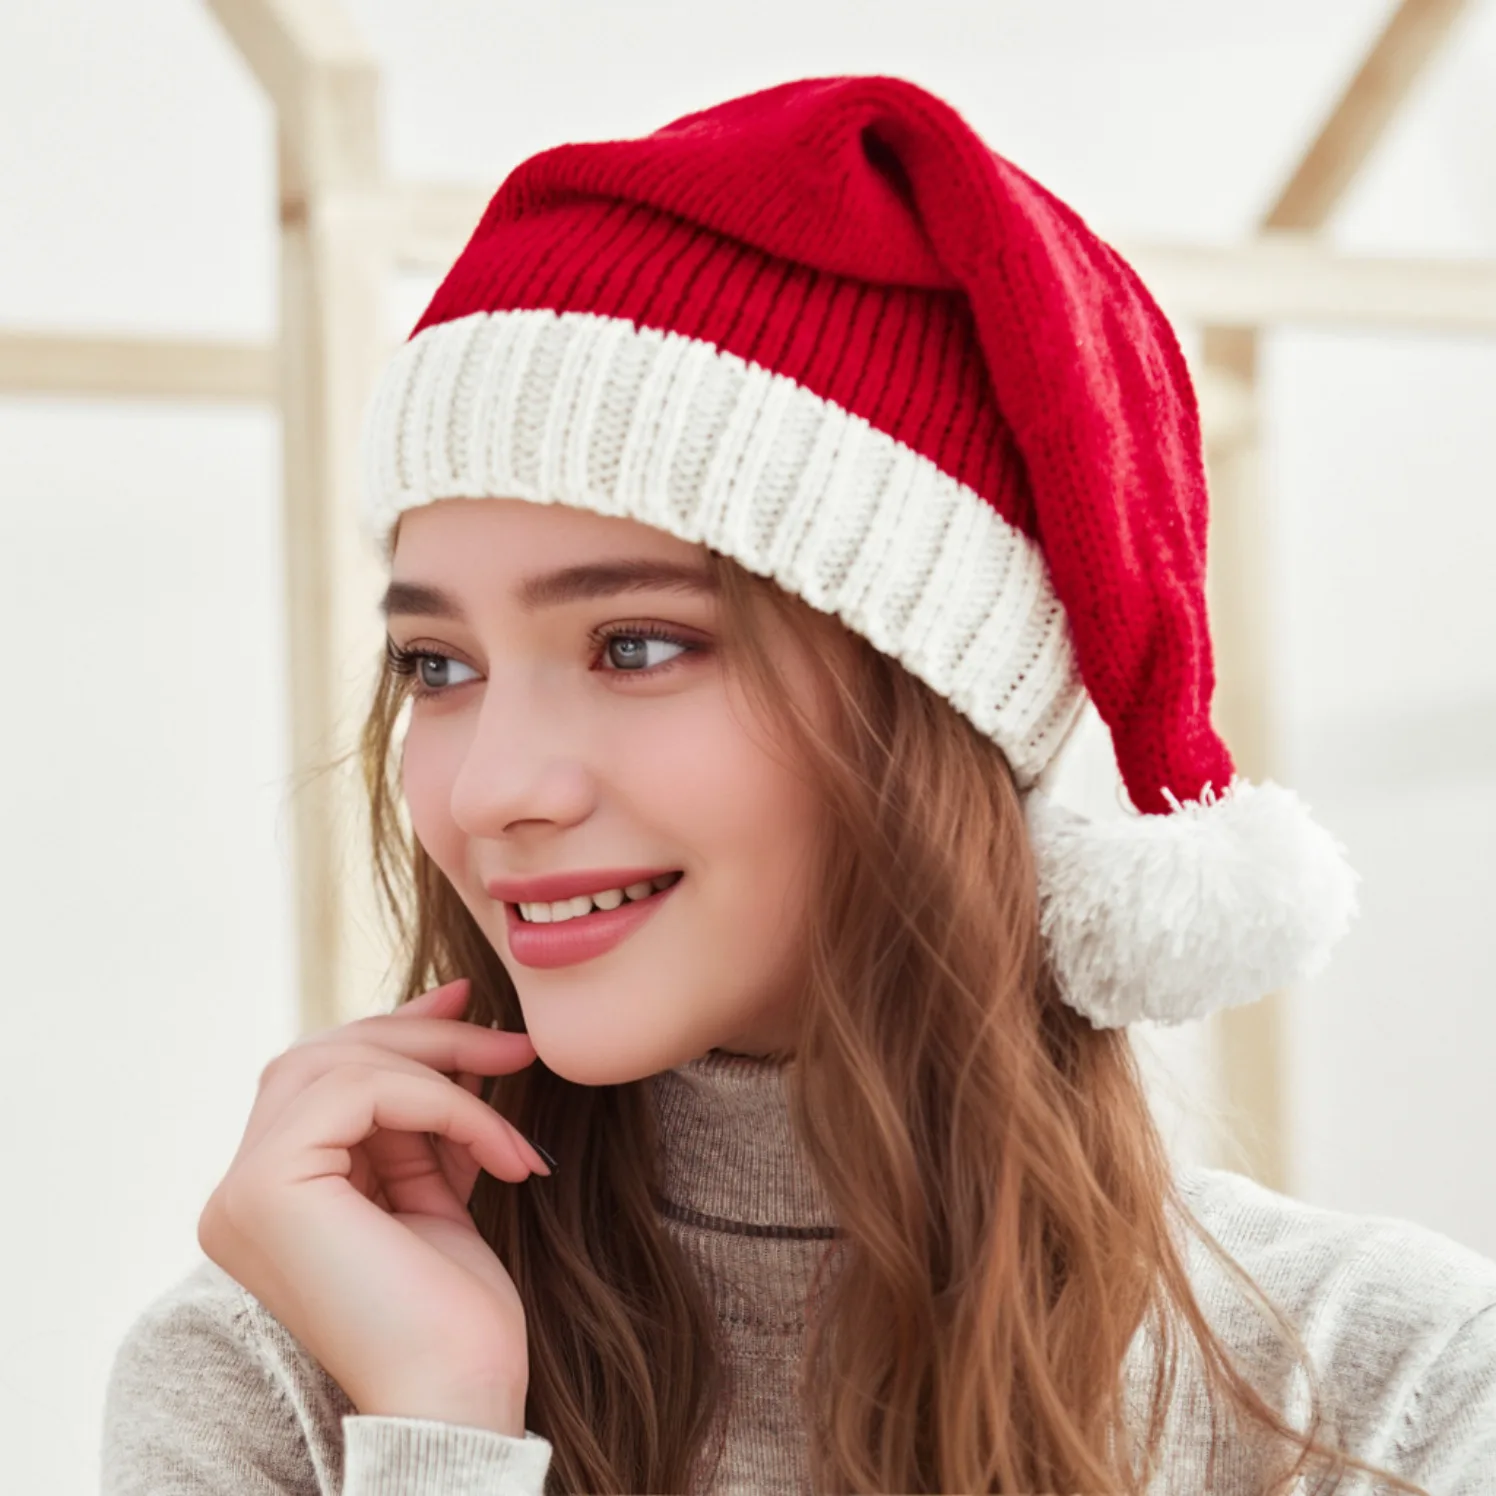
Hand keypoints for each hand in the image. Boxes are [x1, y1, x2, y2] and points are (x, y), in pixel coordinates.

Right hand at [196, 978, 548, 1435]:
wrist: (460, 1399)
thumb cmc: (454, 1315)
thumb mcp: (432, 1185)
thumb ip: (420, 1115)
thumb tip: (449, 1011)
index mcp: (269, 1196)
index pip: (322, 1078)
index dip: (397, 1033)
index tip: (470, 1006)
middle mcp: (237, 1192)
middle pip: (324, 1058)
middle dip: (424, 1037)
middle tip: (511, 1043)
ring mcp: (242, 1191)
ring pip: (340, 1062)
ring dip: (443, 1068)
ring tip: (513, 1098)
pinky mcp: (268, 1187)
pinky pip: (363, 1092)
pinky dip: (445, 1103)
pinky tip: (502, 1150)